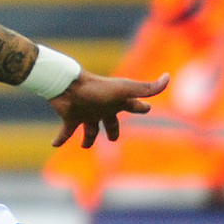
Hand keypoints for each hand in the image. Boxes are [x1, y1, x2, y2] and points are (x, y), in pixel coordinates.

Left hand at [49, 71, 168, 148]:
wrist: (68, 86)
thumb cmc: (97, 89)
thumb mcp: (125, 90)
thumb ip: (147, 88)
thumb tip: (168, 77)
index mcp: (116, 102)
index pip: (133, 106)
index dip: (140, 108)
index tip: (145, 109)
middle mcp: (101, 108)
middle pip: (110, 123)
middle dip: (113, 131)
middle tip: (113, 139)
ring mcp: (85, 113)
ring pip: (88, 130)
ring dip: (87, 139)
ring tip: (84, 146)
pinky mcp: (69, 117)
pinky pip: (65, 132)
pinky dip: (60, 139)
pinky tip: (54, 145)